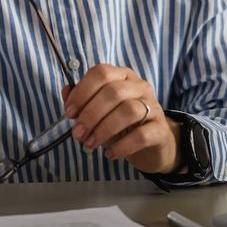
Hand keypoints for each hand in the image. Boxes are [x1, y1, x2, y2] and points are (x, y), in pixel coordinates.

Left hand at [62, 64, 180, 174]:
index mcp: (122, 76)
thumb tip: (66, 91)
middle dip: (90, 114)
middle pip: (113, 92)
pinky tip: (110, 154)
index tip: (70, 113)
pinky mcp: (160, 130)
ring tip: (90, 144)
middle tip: (78, 134)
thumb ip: (83, 101)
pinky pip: (141, 135)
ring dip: (104, 129)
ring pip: (129, 111)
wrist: (153, 146)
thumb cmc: (122, 125)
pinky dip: (121, 146)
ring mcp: (153, 107)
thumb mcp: (100, 112)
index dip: (82, 92)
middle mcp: (140, 87)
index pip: (101, 73)